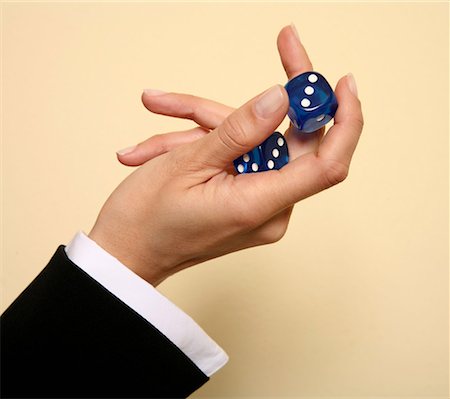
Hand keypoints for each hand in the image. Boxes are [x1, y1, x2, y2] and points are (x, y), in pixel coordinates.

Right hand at [89, 25, 362, 285]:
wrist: (126, 255)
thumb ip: (239, 130)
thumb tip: (280, 98)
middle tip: (281, 45)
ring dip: (207, 128)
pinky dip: (204, 145)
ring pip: (253, 145)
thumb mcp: (187, 163)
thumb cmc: (146, 220)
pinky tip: (157, 150)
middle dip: (266, 102)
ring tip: (154, 142)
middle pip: (290, 142)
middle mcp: (269, 210)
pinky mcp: (244, 200)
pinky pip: (238, 159)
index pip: (328, 164)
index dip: (344, 120)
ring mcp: (258, 206)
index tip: (342, 81)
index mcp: (260, 205)